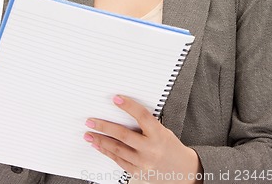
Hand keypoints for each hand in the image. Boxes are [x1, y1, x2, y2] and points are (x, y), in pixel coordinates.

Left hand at [84, 95, 201, 182]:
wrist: (182, 172)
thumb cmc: (171, 147)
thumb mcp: (163, 131)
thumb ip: (146, 124)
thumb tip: (126, 110)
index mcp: (159, 134)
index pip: (142, 116)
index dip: (128, 106)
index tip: (116, 98)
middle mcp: (150, 149)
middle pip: (123, 135)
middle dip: (104, 127)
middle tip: (91, 121)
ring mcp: (143, 162)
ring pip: (117, 149)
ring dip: (100, 140)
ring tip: (89, 133)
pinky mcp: (137, 172)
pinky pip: (118, 160)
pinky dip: (106, 151)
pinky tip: (98, 145)